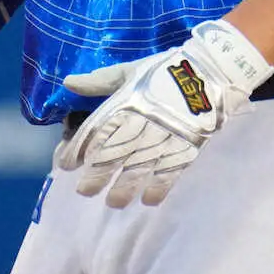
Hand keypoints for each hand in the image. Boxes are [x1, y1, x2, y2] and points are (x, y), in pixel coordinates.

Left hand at [58, 19, 272, 207]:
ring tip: (113, 202)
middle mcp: (142, 122)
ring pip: (139, 168)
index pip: (96, 130)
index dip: (79, 149)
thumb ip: (99, 82)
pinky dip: (158, 188)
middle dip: (97, 175)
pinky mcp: (186, 147)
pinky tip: (147, 200)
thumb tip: (68, 84)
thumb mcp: (129, 71)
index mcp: (126, 102)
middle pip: (114, 154)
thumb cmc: (163, 71)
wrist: (208, 73)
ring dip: (124, 188)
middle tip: (84, 191)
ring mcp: (164, 137)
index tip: (65, 164)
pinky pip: (170, 173)